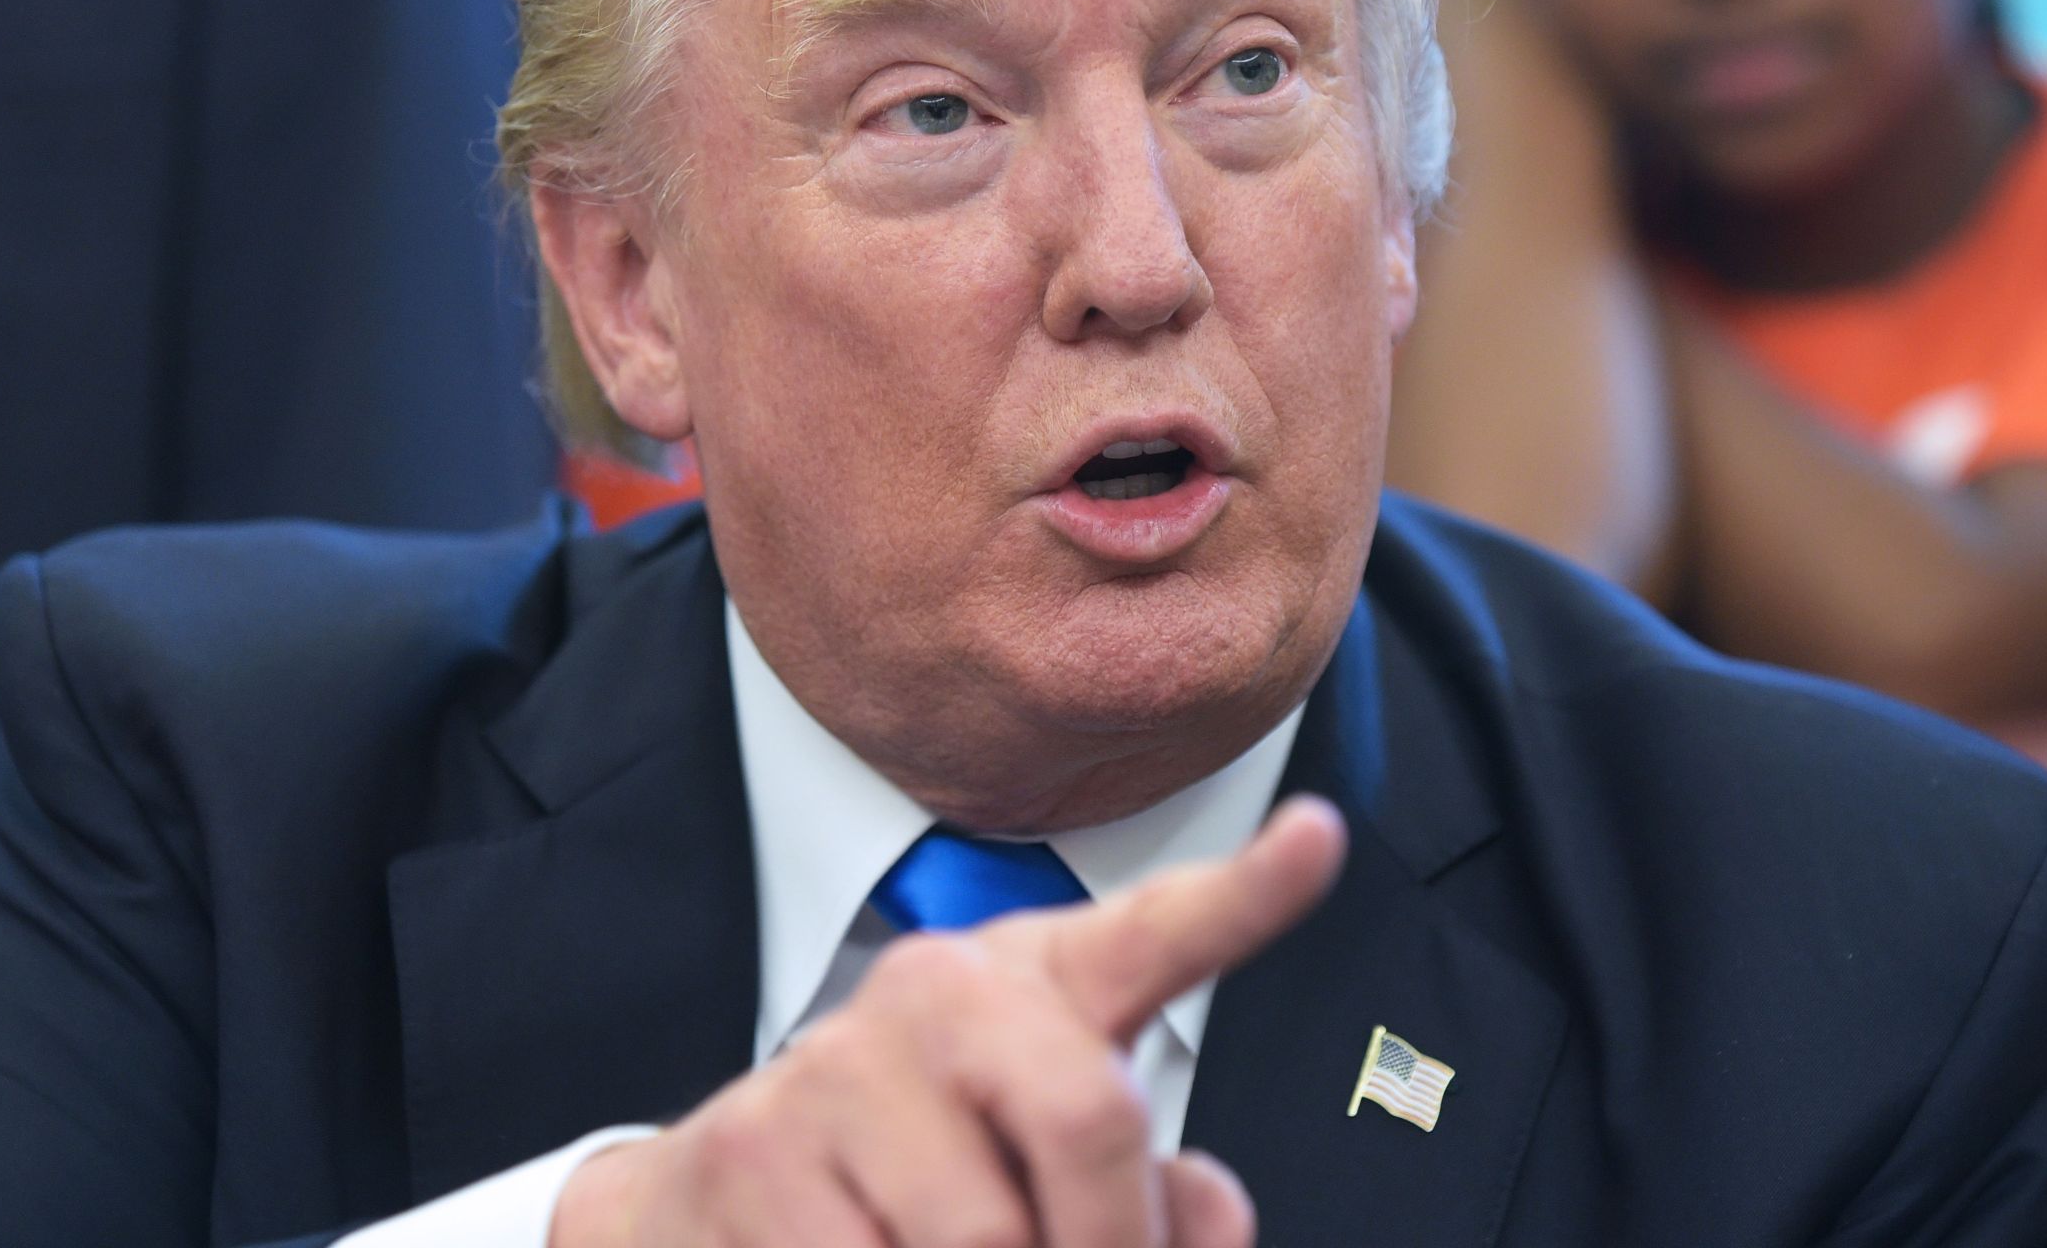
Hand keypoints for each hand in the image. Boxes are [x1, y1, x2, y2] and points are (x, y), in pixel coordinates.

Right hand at [550, 796, 1348, 1247]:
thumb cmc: (935, 1182)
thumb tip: (1204, 1202)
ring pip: (980, 1237)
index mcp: (1043, 984)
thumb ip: (1159, 1196)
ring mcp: (839, 1061)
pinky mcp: (750, 1149)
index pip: (1159, 932)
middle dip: (1111, 1245)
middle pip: (1090, 1120)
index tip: (1320, 838)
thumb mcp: (1061, 1180)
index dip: (1249, 893)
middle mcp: (943, 989)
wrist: (727, 1199)